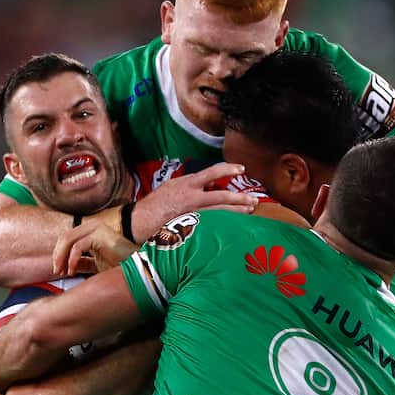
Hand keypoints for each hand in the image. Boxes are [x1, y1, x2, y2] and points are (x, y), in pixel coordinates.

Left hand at [52, 211, 137, 277]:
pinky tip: (73, 271)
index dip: (59, 254)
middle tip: (57, 271)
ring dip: (62, 257)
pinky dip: (72, 260)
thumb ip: (81, 262)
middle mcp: (93, 226)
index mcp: (91, 231)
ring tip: (63, 272)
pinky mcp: (101, 234)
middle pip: (64, 237)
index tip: (58, 270)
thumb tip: (65, 266)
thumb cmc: (120, 267)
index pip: (66, 238)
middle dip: (58, 256)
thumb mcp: (95, 264)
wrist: (138, 269)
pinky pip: (79, 246)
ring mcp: (97, 228)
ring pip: (68, 239)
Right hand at [132, 162, 257, 241]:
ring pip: (220, 211)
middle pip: (222, 196)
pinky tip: (235, 225)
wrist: (140, 219)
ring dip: (237, 211)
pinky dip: (224, 223)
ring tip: (250, 211)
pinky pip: (212, 223)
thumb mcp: (173, 186)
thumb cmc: (156, 203)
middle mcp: (192, 196)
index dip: (228, 169)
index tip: (241, 169)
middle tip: (254, 200)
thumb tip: (210, 185)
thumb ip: (192, 185)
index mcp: (187, 183)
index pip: (212, 172)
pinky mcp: (191, 225)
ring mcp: (192, 212)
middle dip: (239, 198)